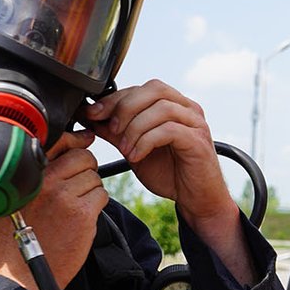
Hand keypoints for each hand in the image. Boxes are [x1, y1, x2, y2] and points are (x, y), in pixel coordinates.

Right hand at [0, 130, 108, 289]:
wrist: (19, 273)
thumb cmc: (13, 237)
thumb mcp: (12, 198)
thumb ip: (32, 174)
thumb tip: (63, 151)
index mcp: (27, 173)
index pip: (59, 141)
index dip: (76, 139)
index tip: (84, 139)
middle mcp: (46, 180)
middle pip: (83, 157)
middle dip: (86, 169)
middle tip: (79, 185)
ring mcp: (65, 196)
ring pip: (95, 178)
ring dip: (91, 190)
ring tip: (74, 207)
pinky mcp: (82, 215)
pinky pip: (102, 196)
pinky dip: (96, 205)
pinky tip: (82, 218)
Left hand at [82, 79, 253, 284]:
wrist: (196, 200)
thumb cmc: (171, 174)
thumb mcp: (135, 149)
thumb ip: (116, 132)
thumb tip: (91, 116)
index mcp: (173, 105)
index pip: (142, 89)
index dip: (115, 98)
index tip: (93, 113)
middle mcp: (188, 109)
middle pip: (154, 89)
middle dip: (125, 107)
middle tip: (111, 130)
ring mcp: (196, 123)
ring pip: (161, 108)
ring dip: (135, 127)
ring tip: (124, 149)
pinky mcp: (198, 141)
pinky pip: (169, 130)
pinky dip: (146, 141)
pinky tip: (136, 156)